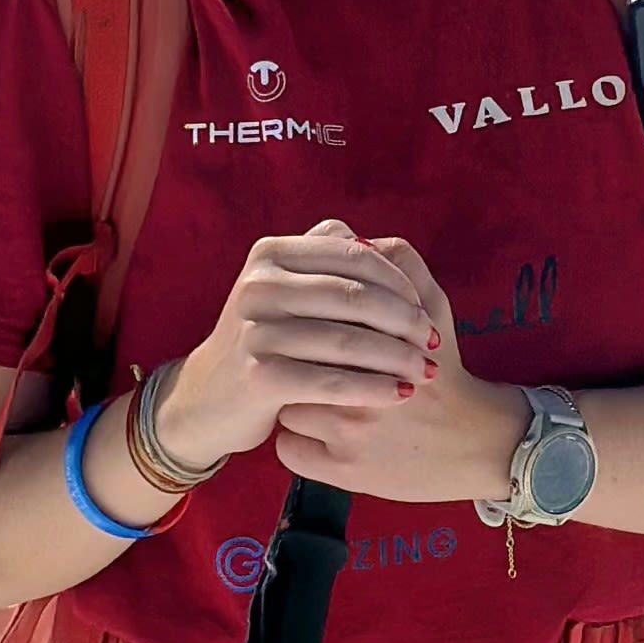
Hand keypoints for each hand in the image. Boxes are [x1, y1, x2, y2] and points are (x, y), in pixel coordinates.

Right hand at [162, 220, 444, 475]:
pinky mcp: (259, 376)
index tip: (428, 311)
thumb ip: (324, 256)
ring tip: (427, 371)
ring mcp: (256, 330)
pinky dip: (373, 388)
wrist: (208, 399)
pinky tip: (399, 394)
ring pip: (348, 340)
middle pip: (356, 297)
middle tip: (435, 343)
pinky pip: (331, 380)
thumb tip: (376, 243)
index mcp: (271, 254)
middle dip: (406, 321)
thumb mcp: (283, 288)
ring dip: (397, 357)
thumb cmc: (265, 340)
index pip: (355, 257)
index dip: (400, 284)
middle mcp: (259, 285)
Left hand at [270, 230, 529, 502]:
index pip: (310, 322)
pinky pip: (289, 450)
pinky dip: (298, 443)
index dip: (311, 325)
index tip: (317, 331)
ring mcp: (349, 437)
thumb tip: (352, 237)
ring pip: (286, 408)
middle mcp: (361, 392)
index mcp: (378, 347)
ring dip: (296, 403)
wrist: (478, 443)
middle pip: (294, 364)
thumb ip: (400, 265)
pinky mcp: (341, 474)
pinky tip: (322, 435)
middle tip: (310, 364)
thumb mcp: (435, 309)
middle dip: (299, 363)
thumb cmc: (447, 372)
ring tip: (318, 401)